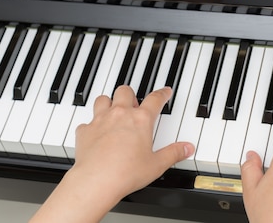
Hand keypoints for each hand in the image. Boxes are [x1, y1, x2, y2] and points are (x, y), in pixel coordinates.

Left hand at [30, 85, 194, 222]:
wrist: (96, 180)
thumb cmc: (126, 172)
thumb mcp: (157, 165)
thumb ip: (174, 153)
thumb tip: (187, 148)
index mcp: (141, 120)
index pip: (155, 99)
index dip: (162, 94)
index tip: (164, 92)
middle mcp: (120, 114)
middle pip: (125, 91)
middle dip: (131, 95)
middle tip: (134, 104)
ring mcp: (100, 120)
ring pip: (103, 99)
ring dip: (109, 102)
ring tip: (113, 110)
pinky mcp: (85, 131)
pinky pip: (86, 121)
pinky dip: (91, 125)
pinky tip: (94, 133)